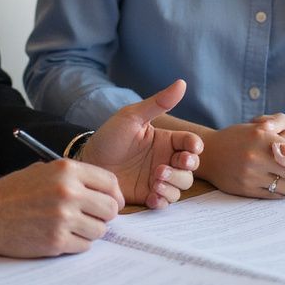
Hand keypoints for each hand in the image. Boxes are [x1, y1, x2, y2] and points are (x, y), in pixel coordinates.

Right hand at [0, 159, 123, 256]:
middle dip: (105, 215)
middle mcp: (69, 192)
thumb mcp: (45, 170)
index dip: (114, 195)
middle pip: (110, 208)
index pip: (110, 182)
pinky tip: (63, 236)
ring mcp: (63, 218)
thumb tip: (105, 191)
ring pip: (100, 230)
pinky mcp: (56, 241)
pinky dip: (78, 243)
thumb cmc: (14, 192)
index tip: (112, 202)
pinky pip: (84, 246)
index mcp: (67, 170)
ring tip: (74, 226)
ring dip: (90, 231)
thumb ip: (75, 178)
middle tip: (94, 217)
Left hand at [81, 79, 201, 208]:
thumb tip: (182, 82)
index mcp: (165, 140)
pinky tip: (153, 195)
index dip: (195, 146)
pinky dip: (163, 200)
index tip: (191, 148)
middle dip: (185, 168)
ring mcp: (158, 178)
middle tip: (165, 167)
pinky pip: (166, 201)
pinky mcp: (148, 195)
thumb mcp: (132, 117)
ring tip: (155, 180)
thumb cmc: (110, 136)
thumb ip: (158, 103)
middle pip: (190, 167)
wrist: (89, 162)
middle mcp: (165, 159)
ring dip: (173, 184)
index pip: (190, 143)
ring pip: (181, 185)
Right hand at [195, 113, 284, 197]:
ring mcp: (251, 174)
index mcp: (264, 138)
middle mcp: (258, 156)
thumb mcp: (258, 131)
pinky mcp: (245, 188)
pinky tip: (271, 182)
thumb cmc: (237, 139)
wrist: (207, 152)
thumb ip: (282, 144)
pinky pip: (274, 196)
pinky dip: (279, 191)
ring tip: (281, 176)